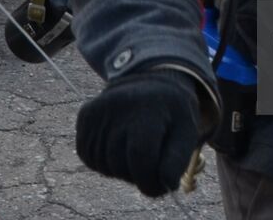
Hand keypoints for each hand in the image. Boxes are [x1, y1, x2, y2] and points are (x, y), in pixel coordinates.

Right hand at [76, 70, 200, 196]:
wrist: (151, 84)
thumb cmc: (172, 114)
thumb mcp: (187, 131)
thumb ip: (177, 160)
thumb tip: (165, 185)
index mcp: (148, 108)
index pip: (141, 157)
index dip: (150, 182)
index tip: (160, 187)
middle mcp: (118, 105)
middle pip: (120, 164)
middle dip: (137, 176)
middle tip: (150, 167)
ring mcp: (98, 109)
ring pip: (103, 164)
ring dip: (120, 170)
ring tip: (136, 153)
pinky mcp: (85, 115)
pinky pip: (89, 156)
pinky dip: (104, 162)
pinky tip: (119, 148)